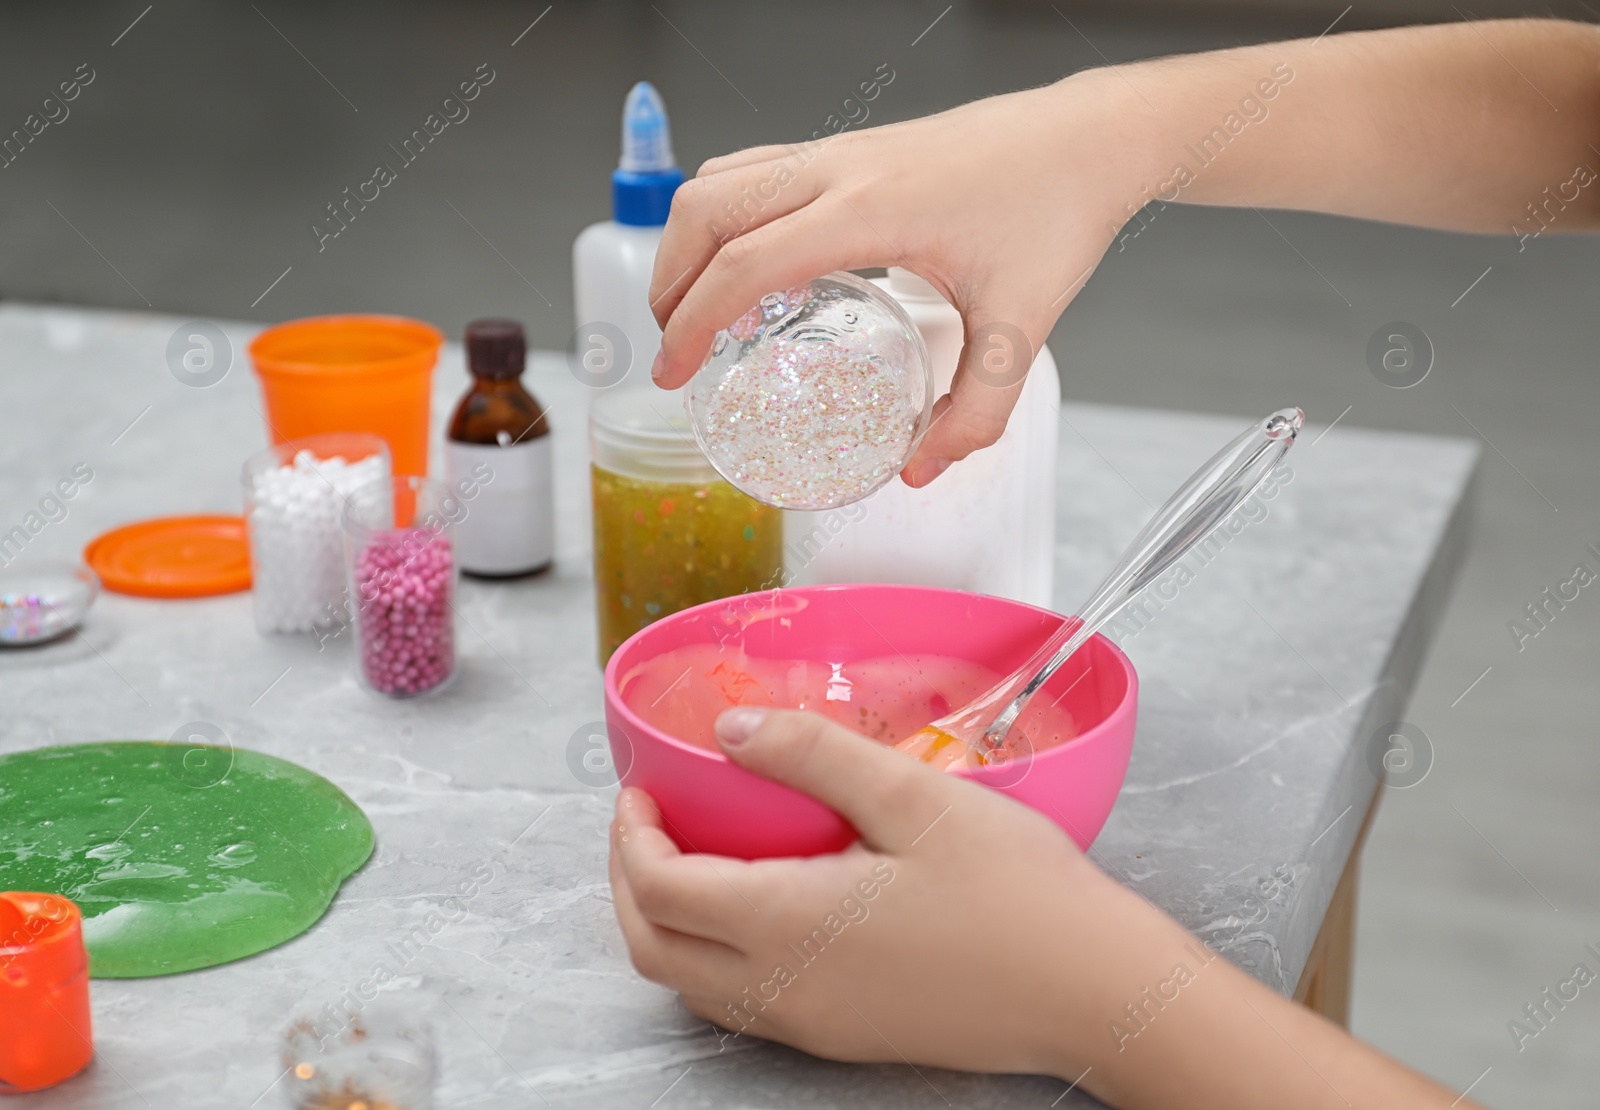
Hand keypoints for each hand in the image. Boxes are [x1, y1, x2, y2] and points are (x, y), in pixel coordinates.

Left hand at [607, 706, 1183, 1086]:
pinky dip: (713, 956)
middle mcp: (783, 989)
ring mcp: (811, 1025)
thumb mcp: (913, 797)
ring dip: (667, 923)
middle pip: (654, 950)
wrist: (1093, 993)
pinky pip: (743, 1005)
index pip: (659, 889)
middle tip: (648, 823)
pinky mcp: (844, 1038)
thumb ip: (813, 755)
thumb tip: (731, 729)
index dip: (631, 837)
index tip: (641, 789)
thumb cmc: (1016, 893)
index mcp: (785, 924)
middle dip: (630, 882)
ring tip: (691, 858)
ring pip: (693, 986)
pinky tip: (756, 908)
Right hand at [646, 73, 1135, 486]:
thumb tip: (923, 468)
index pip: (743, 263)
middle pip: (705, 212)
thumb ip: (975, 410)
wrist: (1088, 137)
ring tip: (699, 308)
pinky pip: (756, 170)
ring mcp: (839, 150)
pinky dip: (728, 216)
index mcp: (868, 210)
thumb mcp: (1020, 328)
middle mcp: (838, 170)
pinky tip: (758, 266)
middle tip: (677, 348)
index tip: (675, 373)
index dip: (692, 322)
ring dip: (688, 243)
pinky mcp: (851, 148)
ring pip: (720, 180)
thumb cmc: (1055, 209)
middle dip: (669, 283)